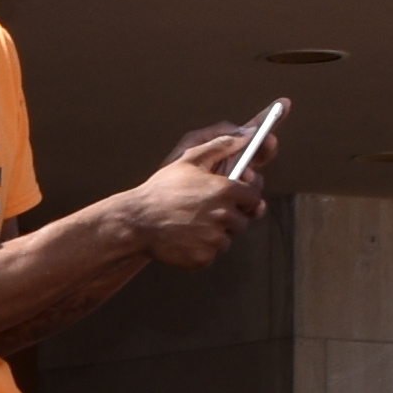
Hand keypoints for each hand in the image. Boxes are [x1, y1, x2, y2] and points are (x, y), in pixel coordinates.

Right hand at [120, 132, 273, 269]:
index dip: (245, 199)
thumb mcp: (190, 159)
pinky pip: (211, 255)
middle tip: (206, 214)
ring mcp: (214, 239)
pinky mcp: (204, 258)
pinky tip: (185, 238)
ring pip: (227, 240)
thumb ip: (222, 145)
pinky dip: (201, 250)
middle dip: (230, 218)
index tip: (235, 200)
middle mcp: (223, 215)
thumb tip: (248, 135)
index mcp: (225, 190)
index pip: (254, 198)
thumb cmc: (161, 189)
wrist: (137, 221)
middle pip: (243, 221)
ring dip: (215, 235)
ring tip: (192, 225)